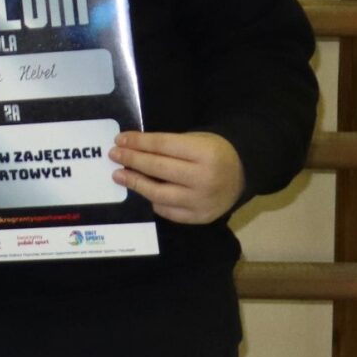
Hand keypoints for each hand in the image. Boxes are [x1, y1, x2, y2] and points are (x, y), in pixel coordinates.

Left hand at [112, 130, 244, 224]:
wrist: (242, 174)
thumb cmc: (212, 152)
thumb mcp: (195, 140)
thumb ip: (166, 146)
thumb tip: (130, 148)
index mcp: (205, 154)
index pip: (163, 146)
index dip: (138, 142)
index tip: (119, 139)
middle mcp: (205, 179)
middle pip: (158, 169)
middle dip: (132, 160)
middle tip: (114, 155)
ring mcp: (202, 201)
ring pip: (159, 194)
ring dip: (136, 184)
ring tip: (120, 175)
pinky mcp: (201, 217)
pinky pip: (169, 212)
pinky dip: (153, 202)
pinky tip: (143, 192)